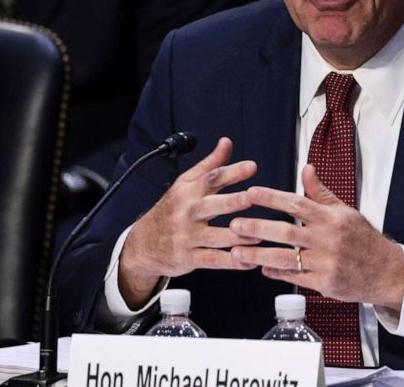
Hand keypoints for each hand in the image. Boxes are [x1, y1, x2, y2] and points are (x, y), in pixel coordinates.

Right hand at [118, 137, 259, 308]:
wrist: (143, 244)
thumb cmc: (172, 210)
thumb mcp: (186, 184)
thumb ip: (210, 165)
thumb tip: (227, 142)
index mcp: (188, 192)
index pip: (211, 178)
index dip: (231, 171)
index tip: (252, 166)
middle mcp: (187, 213)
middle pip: (211, 206)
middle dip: (232, 201)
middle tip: (252, 197)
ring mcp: (187, 236)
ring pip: (215, 236)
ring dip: (238, 236)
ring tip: (260, 235)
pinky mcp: (189, 258)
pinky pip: (213, 260)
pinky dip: (232, 262)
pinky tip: (250, 261)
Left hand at [229, 163, 403, 310]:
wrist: (385, 271)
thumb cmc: (364, 240)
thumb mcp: (346, 211)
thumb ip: (321, 192)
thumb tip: (306, 169)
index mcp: (332, 218)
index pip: (297, 203)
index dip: (272, 198)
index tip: (251, 193)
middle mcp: (328, 239)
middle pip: (286, 232)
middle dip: (257, 227)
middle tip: (234, 224)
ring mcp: (326, 262)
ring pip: (285, 258)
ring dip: (258, 254)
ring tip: (237, 251)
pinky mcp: (325, 283)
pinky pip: (295, 277)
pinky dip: (276, 273)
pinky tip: (262, 268)